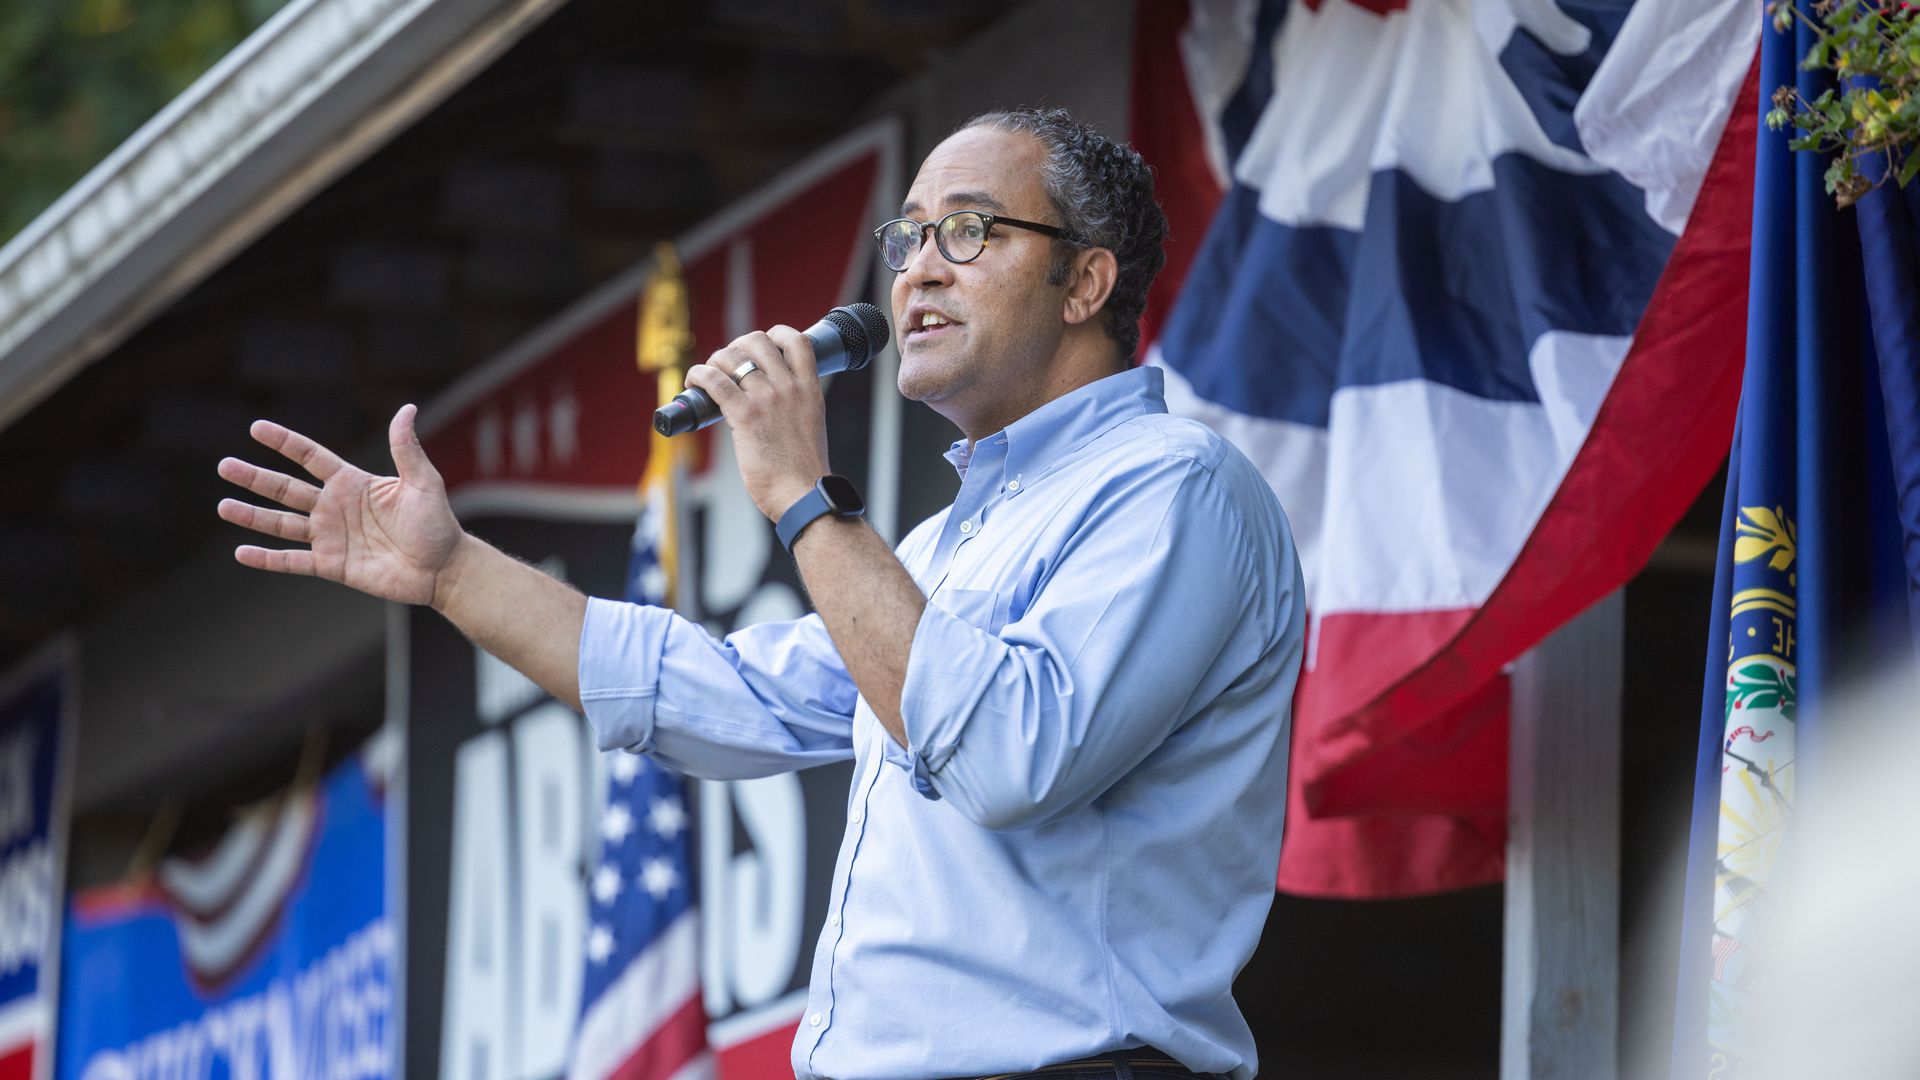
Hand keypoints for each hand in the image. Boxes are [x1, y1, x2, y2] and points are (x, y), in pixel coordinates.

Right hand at [217, 404, 465, 605]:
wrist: (443, 568)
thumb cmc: (437, 524)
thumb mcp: (423, 482)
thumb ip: (407, 448)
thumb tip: (406, 408)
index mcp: (353, 483)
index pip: (311, 457)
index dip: (285, 443)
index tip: (256, 428)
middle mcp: (336, 507)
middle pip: (286, 489)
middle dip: (255, 478)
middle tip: (224, 465)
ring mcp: (331, 537)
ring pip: (282, 524)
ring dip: (252, 516)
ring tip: (223, 506)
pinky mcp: (332, 565)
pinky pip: (293, 561)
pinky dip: (267, 559)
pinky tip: (241, 552)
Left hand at [684, 326, 831, 520]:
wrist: (804, 495)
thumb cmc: (804, 472)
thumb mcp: (810, 427)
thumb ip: (794, 410)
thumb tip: (769, 410)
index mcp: (810, 390)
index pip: (798, 341)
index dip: (776, 334)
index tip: (763, 344)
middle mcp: (790, 388)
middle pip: (758, 341)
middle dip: (738, 346)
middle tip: (728, 363)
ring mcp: (768, 399)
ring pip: (732, 357)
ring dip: (715, 360)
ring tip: (708, 374)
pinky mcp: (745, 415)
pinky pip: (714, 381)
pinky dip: (698, 375)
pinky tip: (693, 381)